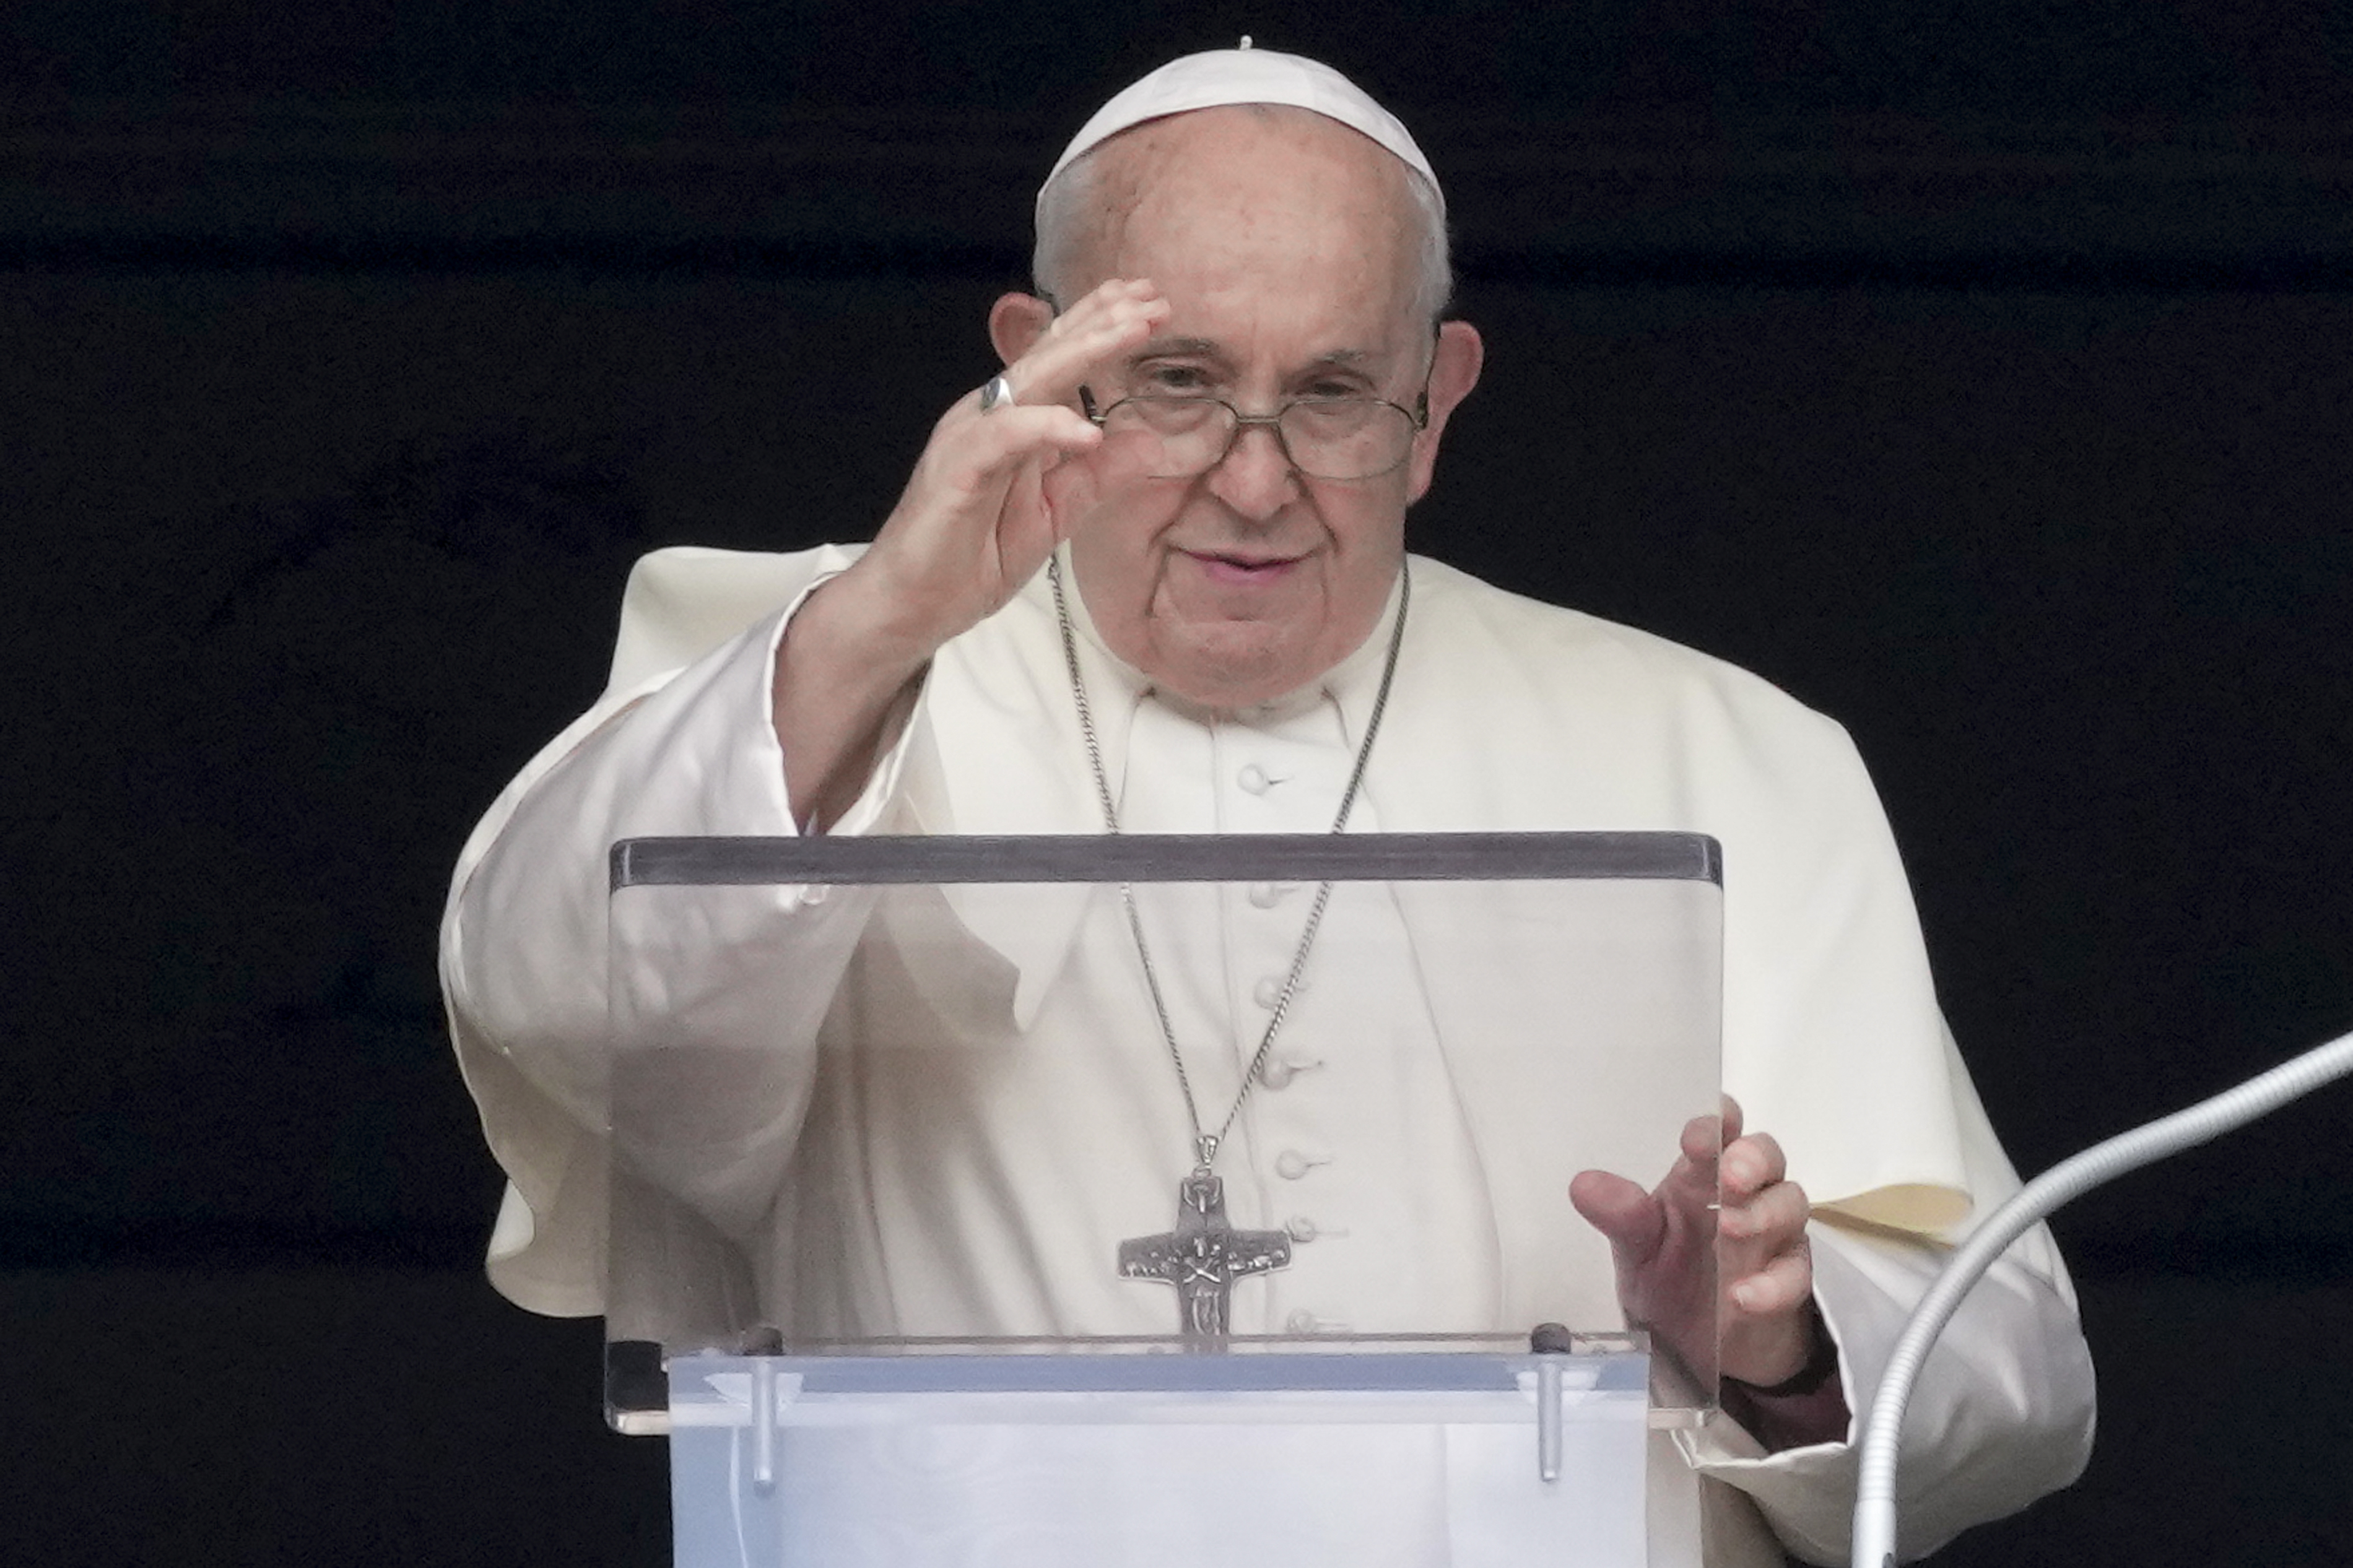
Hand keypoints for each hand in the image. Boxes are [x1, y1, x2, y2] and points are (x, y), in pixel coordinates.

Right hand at [774, 279, 1167, 825]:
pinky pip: (1004, 438)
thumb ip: (1102, 473)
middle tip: (1153, 299)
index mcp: (1012, 418)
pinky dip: (1046, 428)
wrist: (915, 604)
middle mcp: (989, 414)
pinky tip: (1086, 429)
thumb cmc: (975, 553)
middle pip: (1050, 354)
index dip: (1102, 324)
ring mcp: (969, 437)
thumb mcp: (1058, 509)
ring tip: (1132, 331)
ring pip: (1030, 381)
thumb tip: (1157, 443)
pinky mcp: (956, 471)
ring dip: (1083, 351)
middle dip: (1103, 321)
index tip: (1152, 303)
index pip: (1060, 358)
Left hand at [1568, 1097, 1823, 1389]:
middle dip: (1751, 1159)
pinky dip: (1771, 1283)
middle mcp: (1743, 1195)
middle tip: (1731, 1175)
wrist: (1697, 1345)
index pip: (1718, 1134)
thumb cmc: (1670, 1277)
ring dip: (1762, 1214)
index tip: (1702, 1133)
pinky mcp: (1790, 1280)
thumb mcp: (1636, 1249)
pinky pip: (1794, 1274)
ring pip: (1788, 1204)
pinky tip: (1743, 1295)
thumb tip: (1582, 1185)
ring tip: (1731, 1229)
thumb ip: (1620, 1216)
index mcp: (1700, 1177)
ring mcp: (1773, 1234)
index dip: (1716, 1125)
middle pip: (1765, 1156)